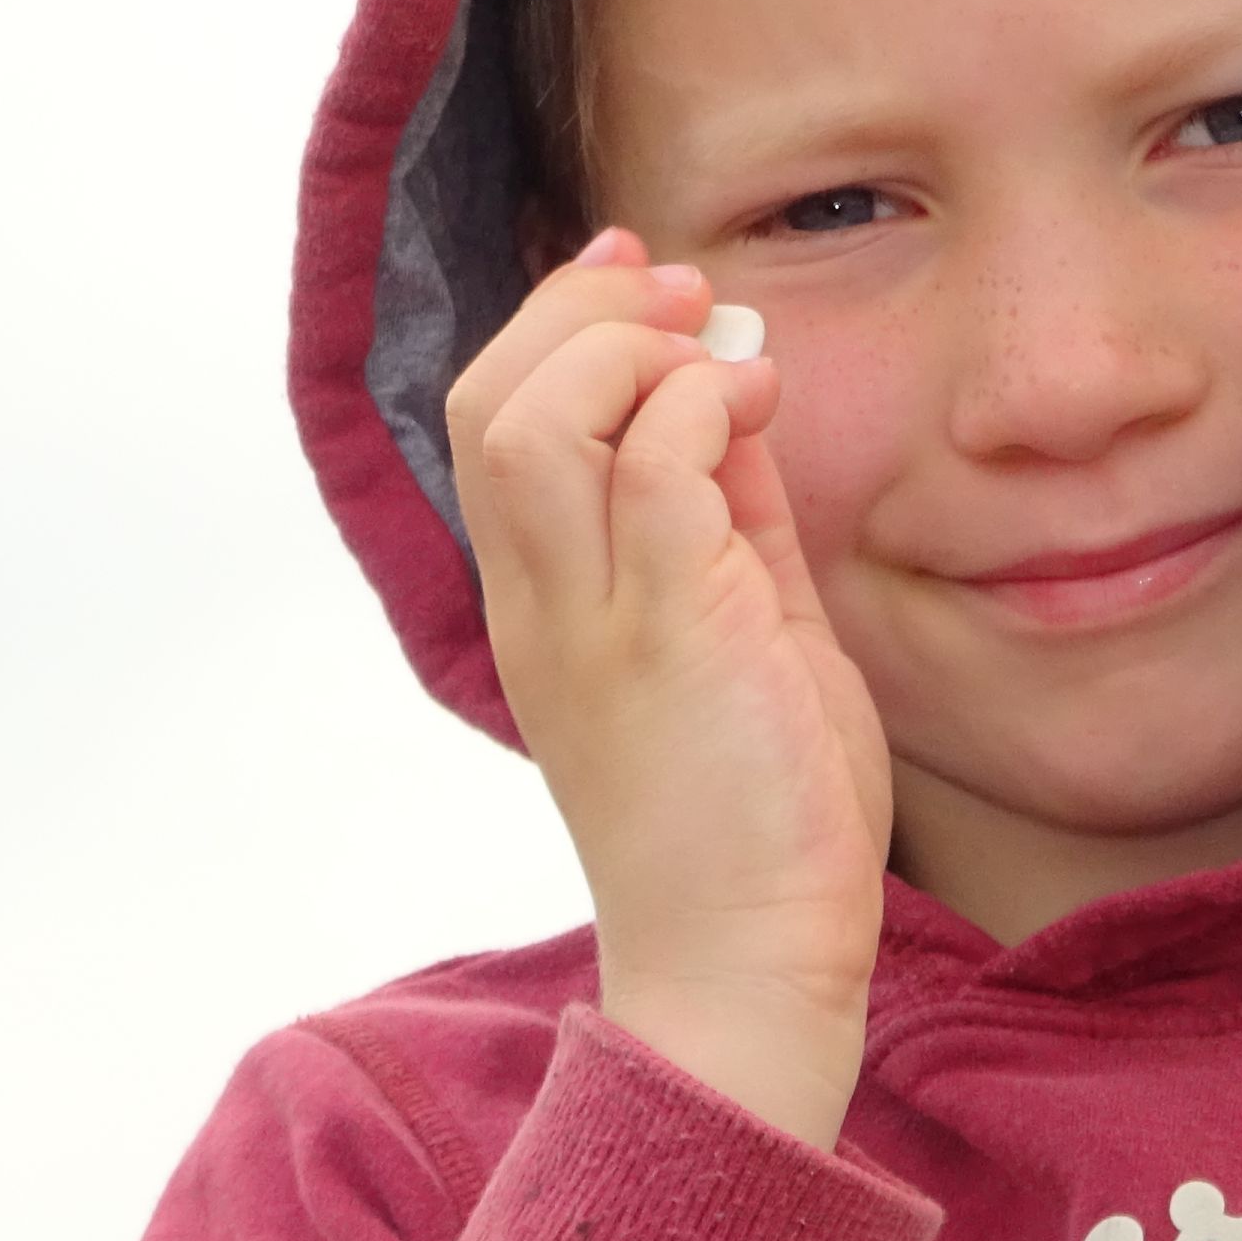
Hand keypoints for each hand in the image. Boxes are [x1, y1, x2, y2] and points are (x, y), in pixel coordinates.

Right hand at [448, 229, 892, 1144]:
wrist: (750, 959)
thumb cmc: (755, 817)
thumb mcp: (741, 628)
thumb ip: (726, 515)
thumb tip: (731, 394)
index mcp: (539, 605)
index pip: (490, 422)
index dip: (556, 323)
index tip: (647, 281)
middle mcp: (539, 606)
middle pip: (484, 401)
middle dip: (578, 312)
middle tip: (683, 297)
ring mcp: (590, 623)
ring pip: (529, 422)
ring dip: (623, 350)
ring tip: (714, 349)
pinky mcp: (668, 634)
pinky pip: (651, 467)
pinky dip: (699, 405)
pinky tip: (757, 410)